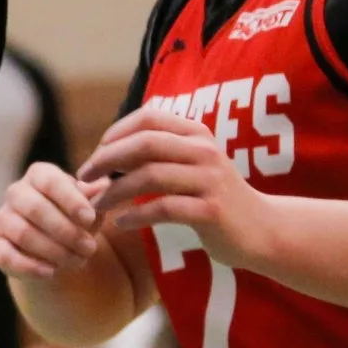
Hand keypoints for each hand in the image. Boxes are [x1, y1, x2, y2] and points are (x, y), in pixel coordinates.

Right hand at [0, 162, 109, 281]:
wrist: (58, 246)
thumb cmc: (76, 219)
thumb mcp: (90, 207)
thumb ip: (95, 197)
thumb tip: (103, 185)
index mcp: (39, 175)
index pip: (50, 181)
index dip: (70, 200)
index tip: (90, 218)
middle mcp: (17, 192)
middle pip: (34, 208)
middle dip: (65, 231)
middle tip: (89, 247)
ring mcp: (3, 218)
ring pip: (23, 233)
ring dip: (54, 250)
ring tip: (79, 261)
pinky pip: (5, 255)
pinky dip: (29, 266)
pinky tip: (52, 273)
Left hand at [81, 105, 277, 269]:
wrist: (263, 229)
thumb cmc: (215, 197)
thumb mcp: (192, 165)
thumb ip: (160, 153)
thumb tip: (109, 148)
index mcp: (196, 133)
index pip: (147, 118)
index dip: (114, 134)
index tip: (95, 156)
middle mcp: (203, 150)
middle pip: (144, 143)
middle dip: (107, 159)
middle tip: (84, 178)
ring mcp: (209, 179)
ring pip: (150, 176)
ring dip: (115, 192)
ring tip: (96, 207)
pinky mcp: (211, 210)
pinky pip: (164, 208)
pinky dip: (136, 215)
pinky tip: (121, 223)